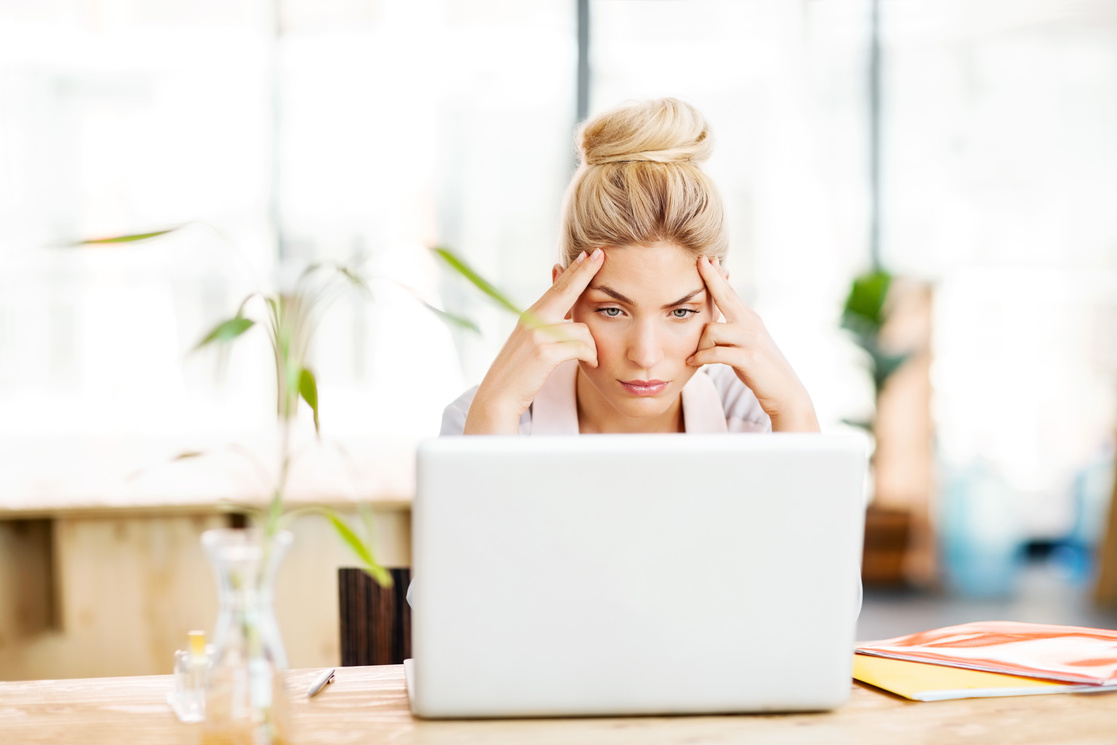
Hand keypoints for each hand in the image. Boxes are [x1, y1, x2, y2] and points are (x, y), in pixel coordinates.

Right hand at [464, 248, 604, 433]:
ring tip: (590, 359)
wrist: (498, 397)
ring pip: (582, 328)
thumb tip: (569, 315)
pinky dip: (590, 356)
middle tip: (601, 254)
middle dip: (585, 271)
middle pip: (566, 290)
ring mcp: (537, 334)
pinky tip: (590, 364)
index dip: (574, 270)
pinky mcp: (544, 352)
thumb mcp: (532, 344)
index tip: (588, 254)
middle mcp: (533, 319)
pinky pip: (581, 347)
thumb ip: (548, 327)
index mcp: (531, 316)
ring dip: (592, 346)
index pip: (557, 288)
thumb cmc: (519, 374)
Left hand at [686, 256, 819, 432]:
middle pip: (726, 296)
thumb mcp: (745, 344)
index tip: (706, 258)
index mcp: (749, 319)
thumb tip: (713, 321)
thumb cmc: (759, 369)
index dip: (717, 275)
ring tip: (693, 356)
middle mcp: (751, 324)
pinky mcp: (748, 357)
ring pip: (712, 330)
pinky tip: (692, 363)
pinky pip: (716, 353)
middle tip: (700, 261)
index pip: (729, 293)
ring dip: (699, 344)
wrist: (784, 392)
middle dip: (711, 278)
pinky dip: (702, 358)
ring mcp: (751, 339)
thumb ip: (731, 330)